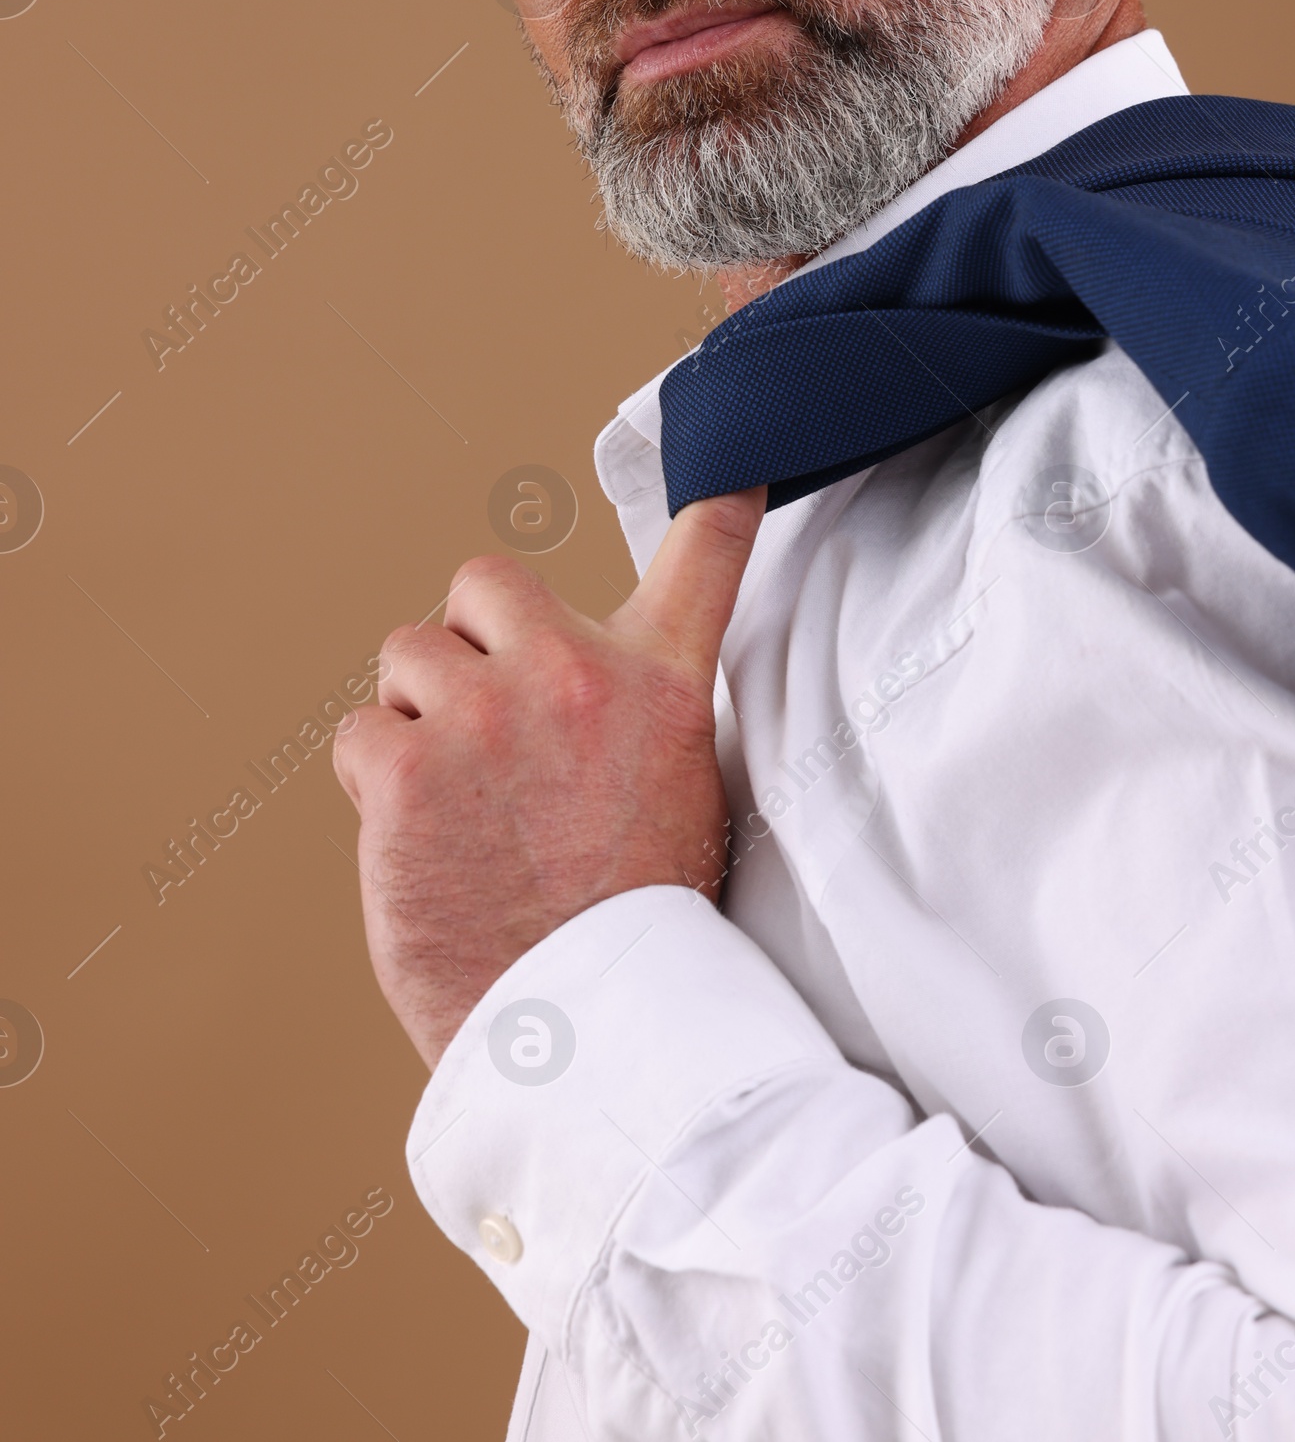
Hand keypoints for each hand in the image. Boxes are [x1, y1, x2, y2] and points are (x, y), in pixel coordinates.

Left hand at [333, 488, 764, 1068]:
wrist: (586, 1027)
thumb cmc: (629, 923)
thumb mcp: (684, 793)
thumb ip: (637, 711)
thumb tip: (585, 677)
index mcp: (660, 684)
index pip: (706, 556)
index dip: (721, 501)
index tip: (732, 470)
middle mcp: (573, 677)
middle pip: (484, 581)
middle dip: (473, 641)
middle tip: (490, 722)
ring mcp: (484, 715)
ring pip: (406, 656)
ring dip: (418, 714)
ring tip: (457, 796)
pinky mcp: (405, 772)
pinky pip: (358, 734)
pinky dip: (374, 780)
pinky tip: (419, 837)